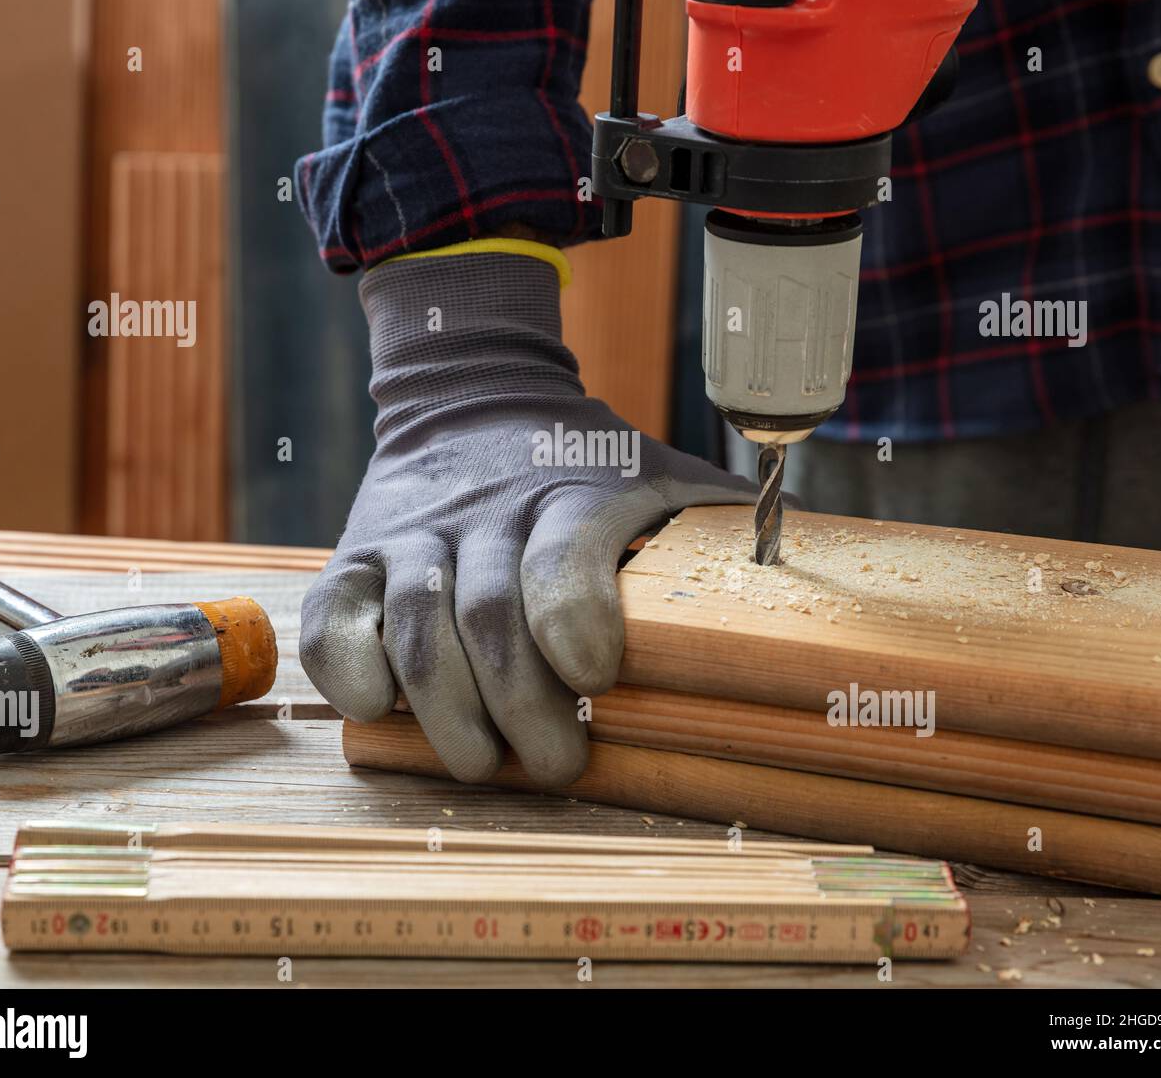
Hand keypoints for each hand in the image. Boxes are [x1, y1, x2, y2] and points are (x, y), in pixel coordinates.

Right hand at [300, 249, 754, 785]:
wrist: (470, 397)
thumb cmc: (584, 462)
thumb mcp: (661, 472)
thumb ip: (728, 520)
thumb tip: (825, 565)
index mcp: (573, 491)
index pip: (567, 557)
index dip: (577, 624)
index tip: (599, 679)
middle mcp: (486, 510)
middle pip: (490, 618)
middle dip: (524, 708)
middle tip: (557, 762)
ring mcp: (414, 533)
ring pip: (416, 629)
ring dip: (447, 713)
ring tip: (481, 763)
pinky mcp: (356, 554)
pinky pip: (336, 619)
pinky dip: (351, 672)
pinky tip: (381, 710)